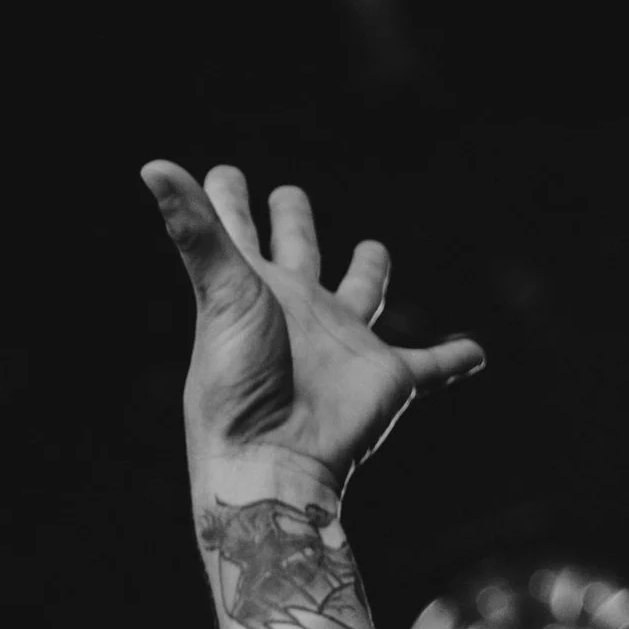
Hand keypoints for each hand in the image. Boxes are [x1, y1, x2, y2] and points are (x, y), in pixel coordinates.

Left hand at [141, 161, 483, 492]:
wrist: (271, 464)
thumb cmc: (238, 384)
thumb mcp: (220, 293)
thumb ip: (196, 230)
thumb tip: (151, 164)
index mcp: (258, 291)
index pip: (238, 232)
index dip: (228, 200)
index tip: (222, 172)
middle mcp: (299, 312)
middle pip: (300, 253)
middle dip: (295, 222)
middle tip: (289, 194)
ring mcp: (344, 347)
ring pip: (363, 296)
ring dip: (371, 274)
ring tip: (373, 252)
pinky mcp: (387, 381)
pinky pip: (431, 368)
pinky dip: (455, 359)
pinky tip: (476, 352)